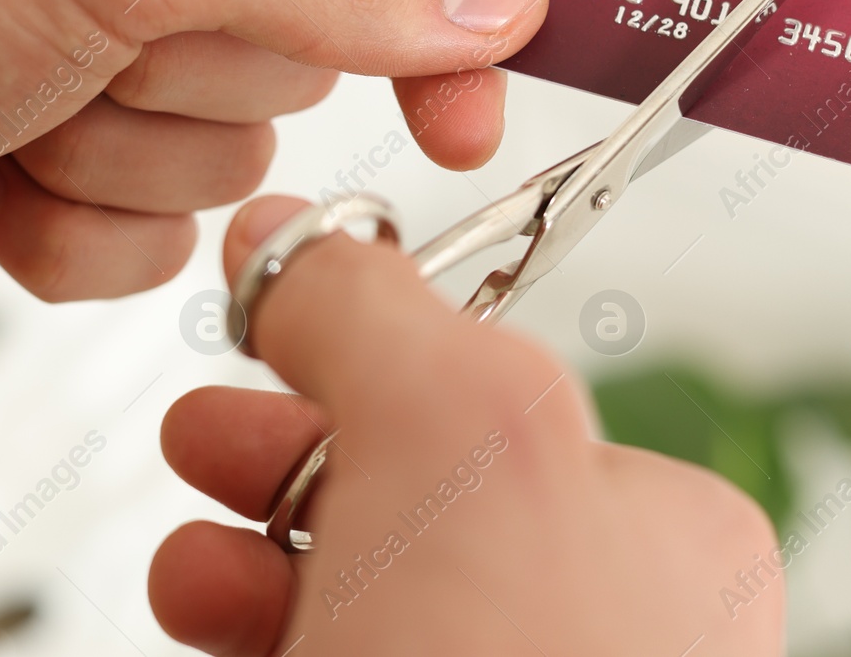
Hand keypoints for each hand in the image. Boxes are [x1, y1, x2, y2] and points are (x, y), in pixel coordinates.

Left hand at [0, 0, 547, 324]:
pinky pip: (161, 236)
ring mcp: (105, 52)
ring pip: (233, 157)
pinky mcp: (70, 159)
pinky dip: (78, 233)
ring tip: (14, 118)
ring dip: (123, 164)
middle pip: (304, 54)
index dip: (428, 14)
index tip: (474, 109)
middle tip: (88, 54)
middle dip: (193, 85)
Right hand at [149, 196, 782, 655]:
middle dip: (289, 458)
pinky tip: (212, 631)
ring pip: (358, 603)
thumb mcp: (456, 430)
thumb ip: (373, 309)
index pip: (490, 397)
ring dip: (253, 564)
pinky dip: (260, 642)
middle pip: (410, 498)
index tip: (271, 330)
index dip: (363, 356)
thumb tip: (292, 235)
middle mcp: (600, 641)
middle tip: (208, 438)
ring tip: (194, 565)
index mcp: (656, 538)